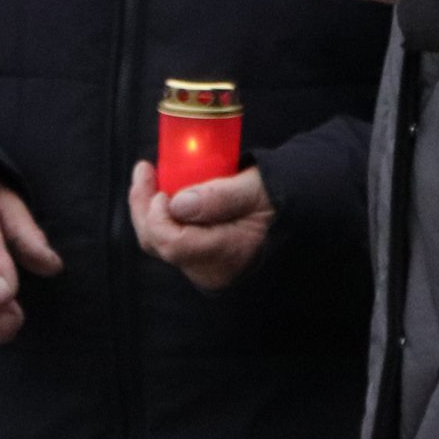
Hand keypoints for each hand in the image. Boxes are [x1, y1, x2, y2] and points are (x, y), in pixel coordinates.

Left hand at [128, 161, 275, 291]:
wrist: (296, 212)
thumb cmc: (280, 199)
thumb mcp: (257, 189)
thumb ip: (220, 196)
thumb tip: (178, 204)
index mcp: (225, 255)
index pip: (173, 244)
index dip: (157, 216)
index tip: (160, 188)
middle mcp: (209, 269)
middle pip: (159, 244)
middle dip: (143, 207)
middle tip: (143, 170)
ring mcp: (202, 266)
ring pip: (159, 242)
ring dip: (148, 208)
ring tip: (147, 176)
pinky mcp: (199, 257)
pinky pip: (169, 238)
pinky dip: (161, 214)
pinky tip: (161, 190)